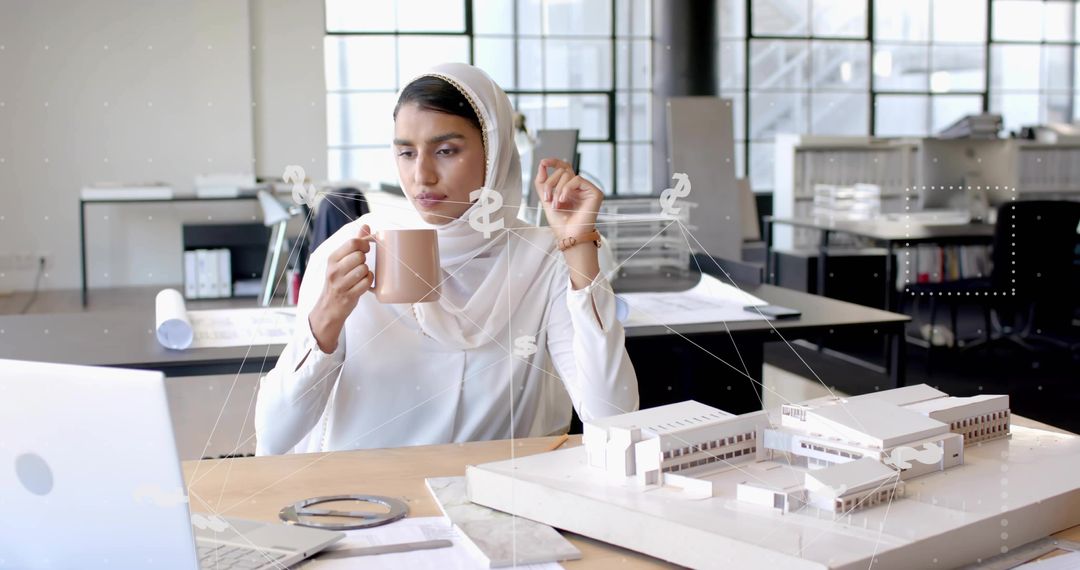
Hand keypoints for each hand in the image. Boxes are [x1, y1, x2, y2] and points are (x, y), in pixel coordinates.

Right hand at [309, 224, 372, 352]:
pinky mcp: (349, 295)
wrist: (328, 307)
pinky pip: (367, 283)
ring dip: (366, 272)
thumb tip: (366, 226)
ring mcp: (341, 283)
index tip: (366, 248)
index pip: (352, 243)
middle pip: (360, 256)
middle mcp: (334, 270)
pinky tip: (363, 283)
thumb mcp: (341, 261)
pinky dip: (368, 282)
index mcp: (332, 258)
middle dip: (365, 260)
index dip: (364, 243)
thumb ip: (354, 243)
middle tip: (361, 265)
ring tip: (360, 276)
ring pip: (364, 269)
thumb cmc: (338, 281)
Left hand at [534, 158, 602, 240]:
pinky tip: (564, 200)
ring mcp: (587, 189)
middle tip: (547, 199)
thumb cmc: (560, 222)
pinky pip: (577, 179)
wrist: (568, 235)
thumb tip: (541, 165)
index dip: (554, 162)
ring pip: (568, 175)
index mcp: (569, 188)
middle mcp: (579, 187)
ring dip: (557, 189)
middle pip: (562, 171)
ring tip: (556, 204)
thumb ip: (542, 183)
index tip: (543, 162)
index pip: (564, 168)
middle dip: (550, 184)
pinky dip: (567, 189)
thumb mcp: (546, 199)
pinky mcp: (595, 192)